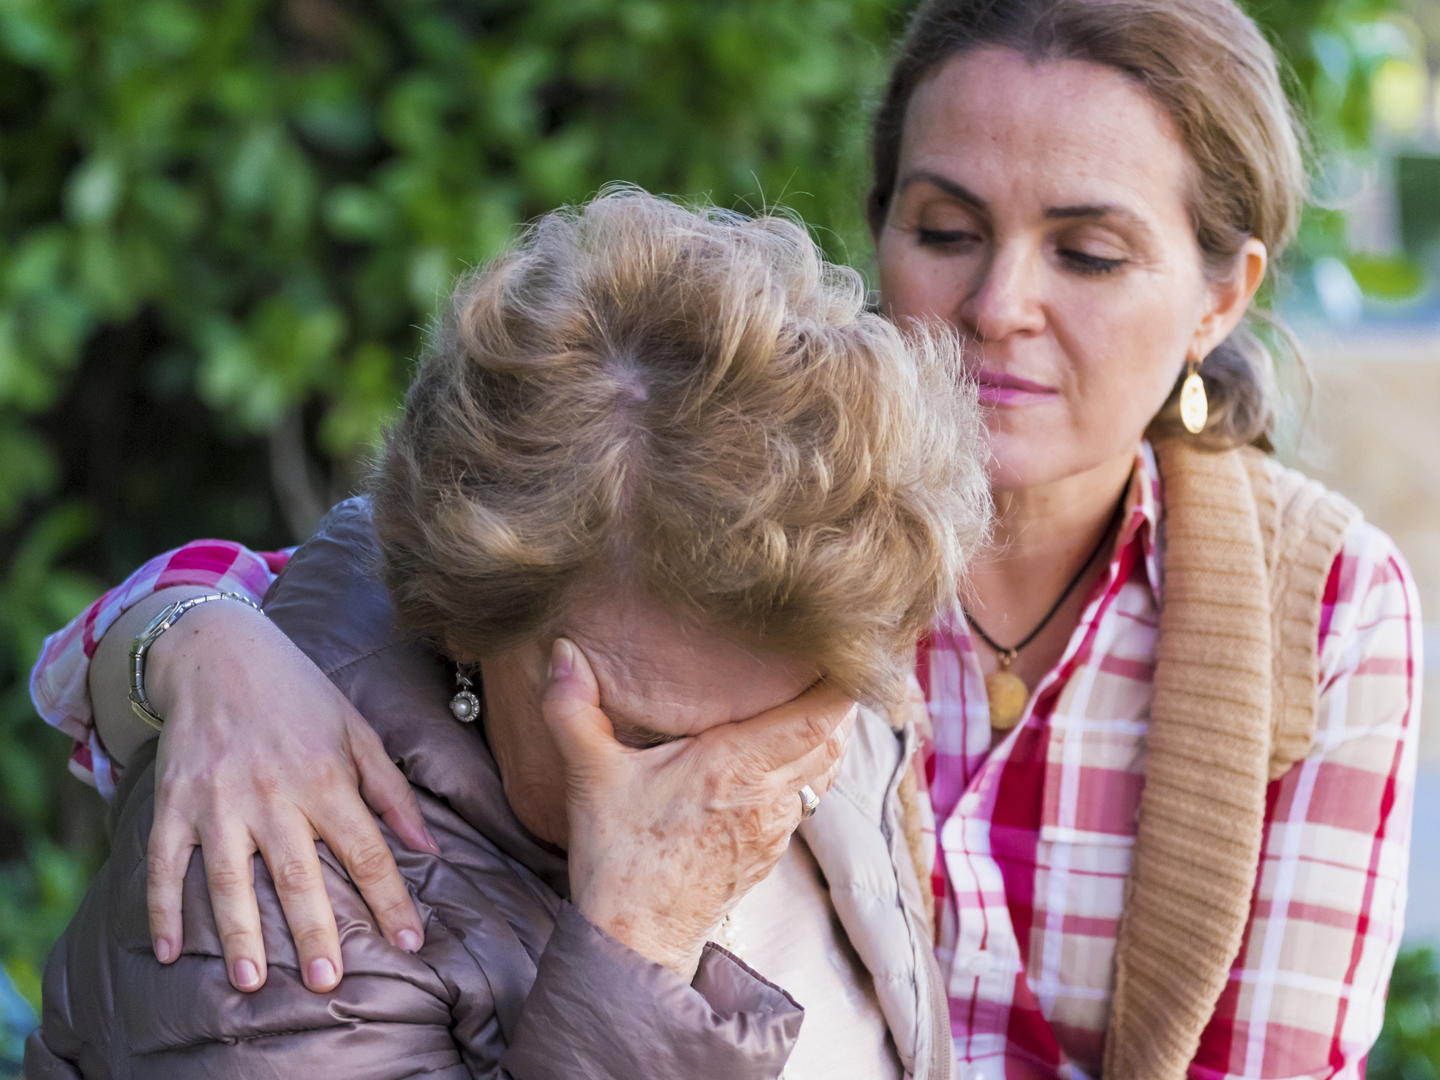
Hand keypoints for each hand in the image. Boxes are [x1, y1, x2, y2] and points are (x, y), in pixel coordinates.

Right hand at [143, 601, 438, 992]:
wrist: (218, 651)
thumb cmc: (299, 694)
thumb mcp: (357, 731)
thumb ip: (392, 792)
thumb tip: (429, 847)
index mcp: (325, 777)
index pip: (366, 850)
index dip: (390, 899)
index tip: (411, 942)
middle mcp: (272, 793)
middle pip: (297, 873)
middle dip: (314, 930)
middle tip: (326, 980)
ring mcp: (217, 800)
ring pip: (228, 877)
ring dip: (239, 931)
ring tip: (250, 982)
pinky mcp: (173, 801)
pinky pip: (164, 862)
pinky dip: (162, 907)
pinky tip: (168, 951)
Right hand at [543, 638, 855, 978]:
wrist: (635, 940)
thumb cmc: (618, 858)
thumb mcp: (590, 776)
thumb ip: (572, 708)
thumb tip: (562, 651)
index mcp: (735, 767)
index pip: (817, 717)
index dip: (841, 681)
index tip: (842, 650)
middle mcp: (767, 795)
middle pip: (834, 738)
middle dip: (840, 699)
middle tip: (831, 662)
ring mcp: (775, 828)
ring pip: (825, 770)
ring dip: (827, 734)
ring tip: (817, 697)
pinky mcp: (770, 852)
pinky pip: (806, 799)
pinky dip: (809, 768)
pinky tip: (788, 752)